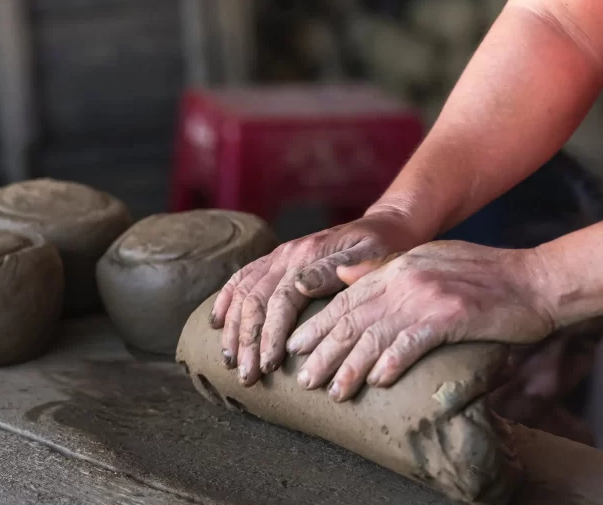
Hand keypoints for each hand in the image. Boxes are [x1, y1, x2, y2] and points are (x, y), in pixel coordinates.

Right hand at [209, 210, 422, 386]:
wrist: (385, 225)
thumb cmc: (385, 247)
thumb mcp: (372, 255)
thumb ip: (336, 269)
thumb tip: (299, 286)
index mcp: (307, 256)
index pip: (280, 301)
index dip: (271, 335)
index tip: (269, 367)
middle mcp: (286, 254)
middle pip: (255, 301)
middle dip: (247, 342)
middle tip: (247, 376)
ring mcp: (277, 256)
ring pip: (242, 293)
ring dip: (233, 329)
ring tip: (230, 362)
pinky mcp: (274, 260)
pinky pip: (241, 278)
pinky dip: (225, 301)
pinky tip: (217, 324)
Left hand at [289, 240, 557, 401]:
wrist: (533, 279)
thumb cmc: (480, 273)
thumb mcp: (425, 260)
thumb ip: (382, 268)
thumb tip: (341, 275)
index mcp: (394, 267)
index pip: (345, 299)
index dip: (318, 325)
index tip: (295, 348)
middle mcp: (403, 279)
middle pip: (352, 320)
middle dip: (323, 352)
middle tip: (304, 379)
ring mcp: (425, 296)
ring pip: (374, 335)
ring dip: (350, 367)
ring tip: (334, 392)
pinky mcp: (449, 315)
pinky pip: (411, 342)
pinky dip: (391, 363)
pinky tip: (376, 382)